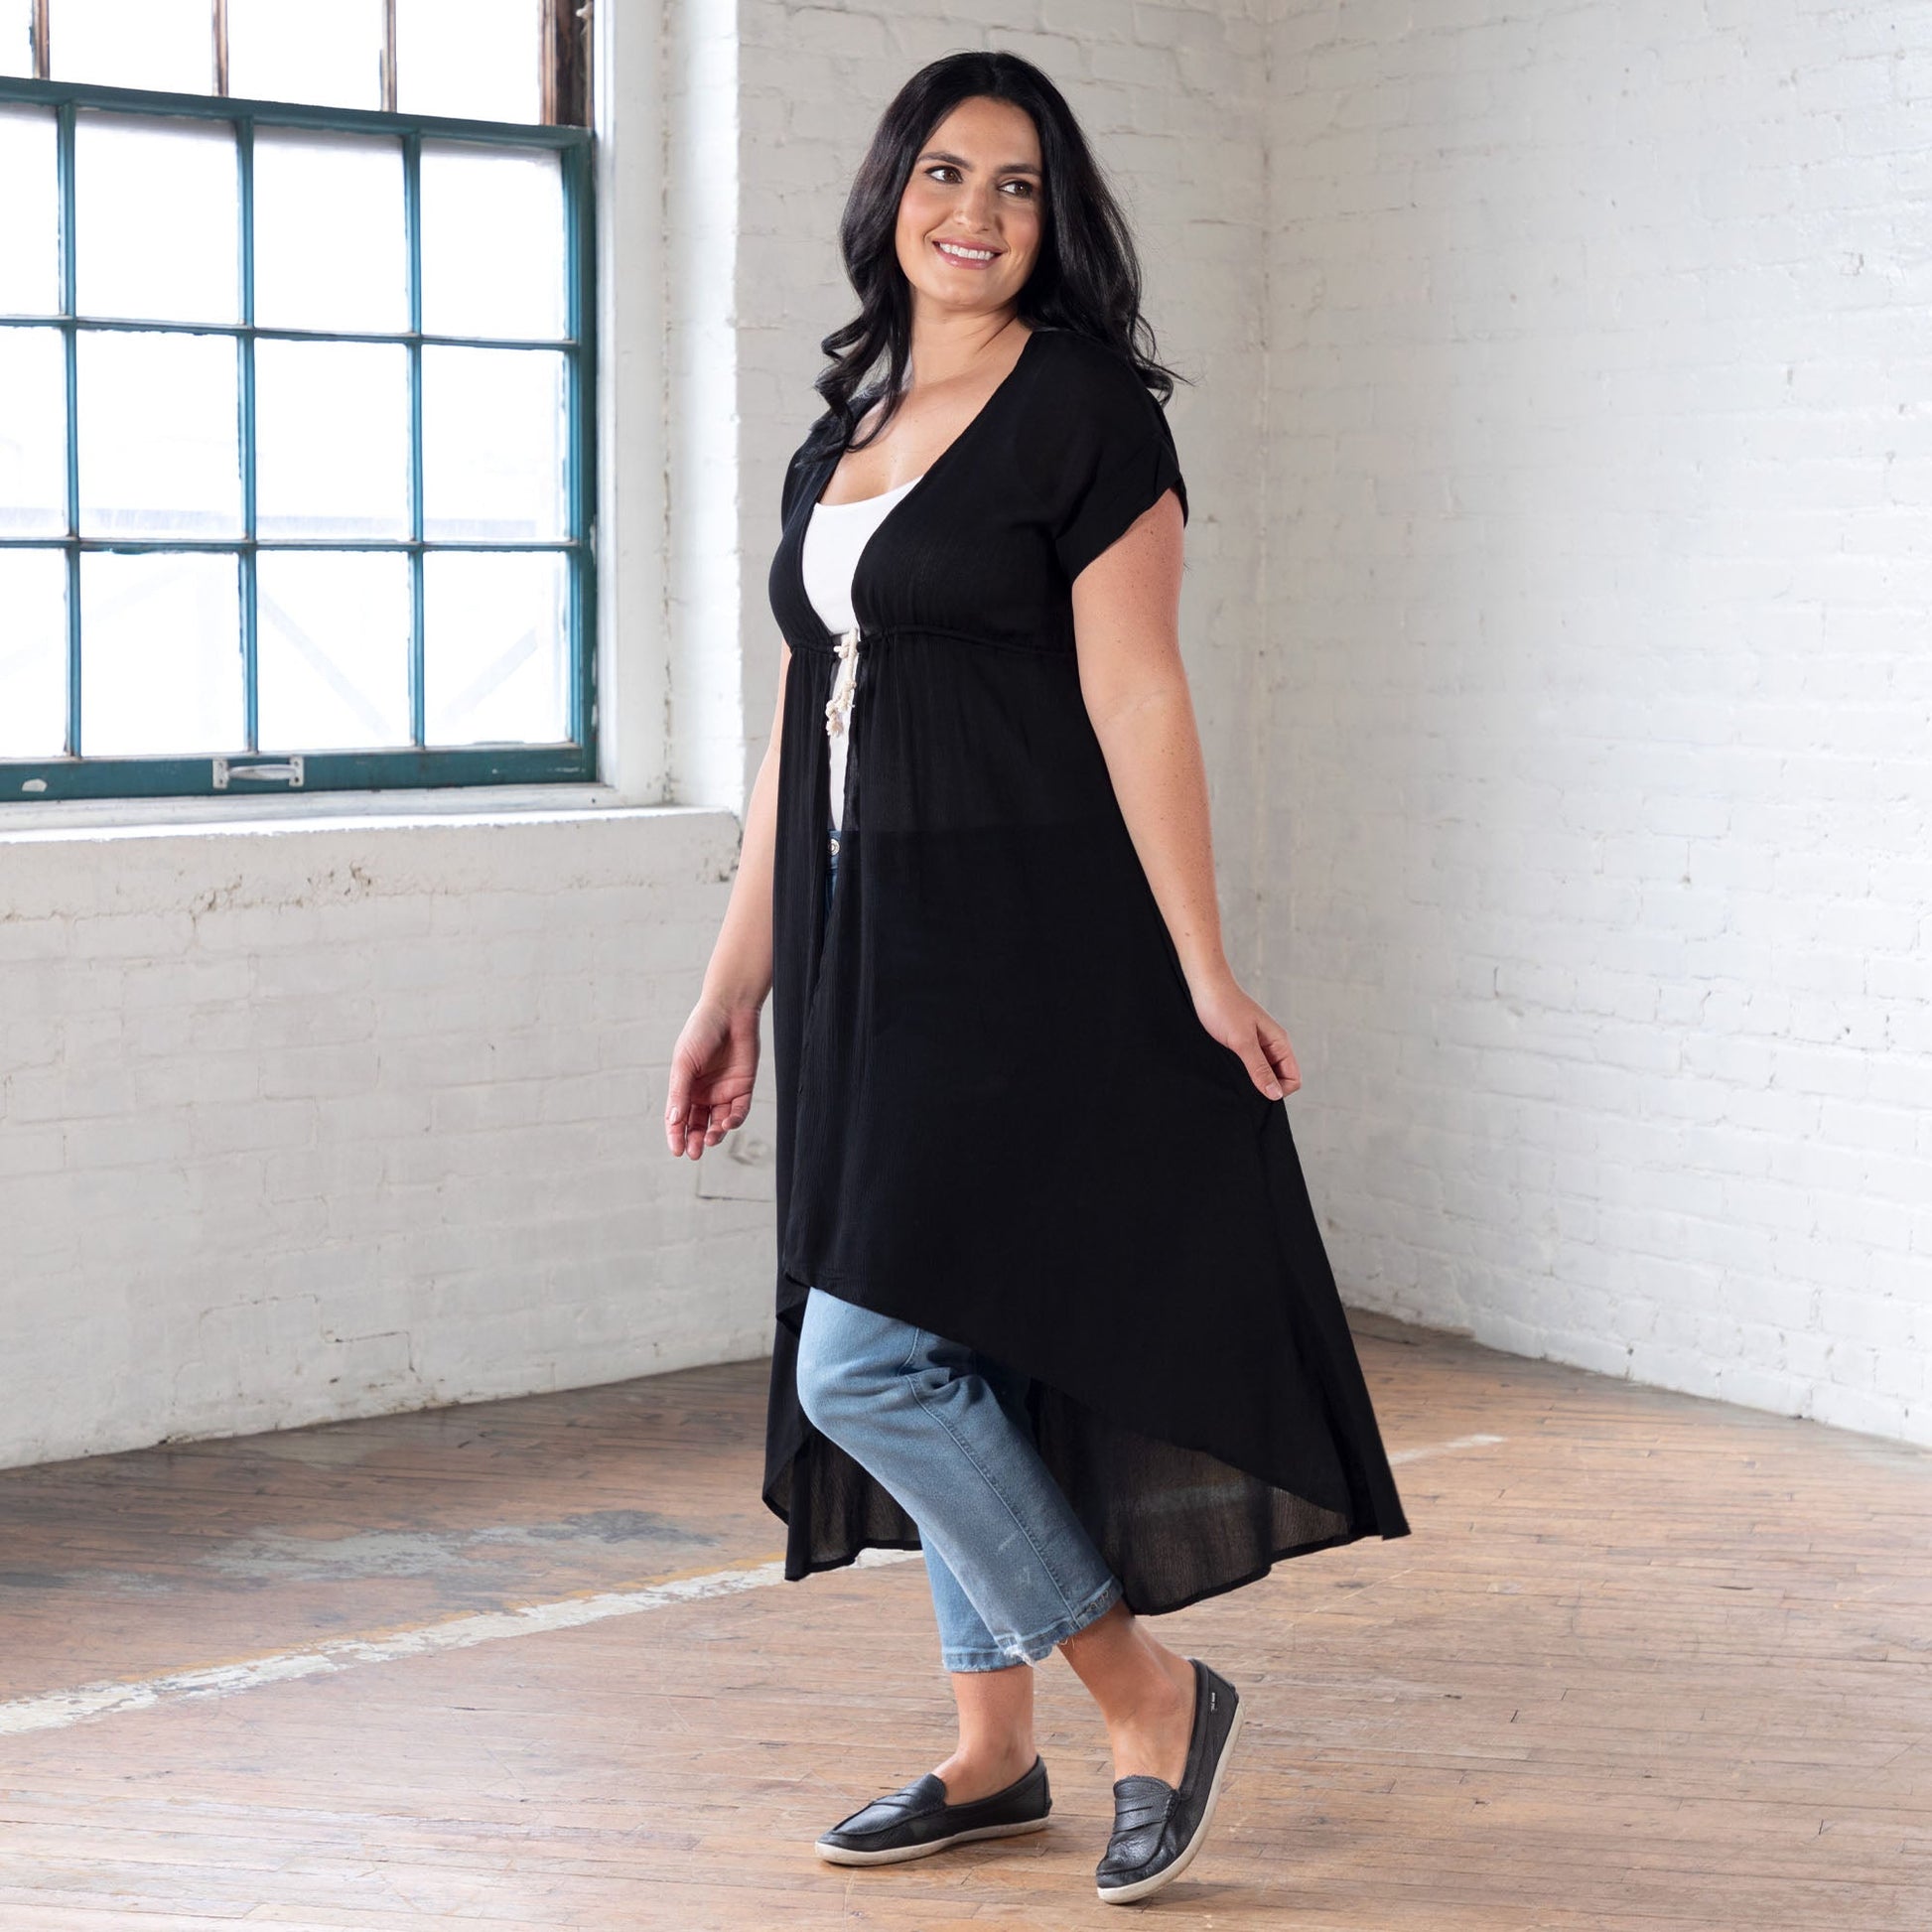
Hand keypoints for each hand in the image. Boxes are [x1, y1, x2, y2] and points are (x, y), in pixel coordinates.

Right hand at [665, 998, 760, 1158]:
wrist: (730, 1010)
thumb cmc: (701, 1031)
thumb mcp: (684, 1062)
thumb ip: (680, 1091)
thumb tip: (674, 1120)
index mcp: (684, 1086)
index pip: (678, 1117)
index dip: (676, 1134)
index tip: (677, 1150)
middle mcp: (703, 1092)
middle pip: (698, 1124)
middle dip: (695, 1140)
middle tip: (694, 1152)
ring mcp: (723, 1091)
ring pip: (718, 1122)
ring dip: (715, 1133)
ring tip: (711, 1139)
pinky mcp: (743, 1087)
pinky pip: (739, 1111)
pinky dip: (733, 1120)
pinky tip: (727, 1123)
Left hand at [1188, 973, 1301, 1101]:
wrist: (1206, 987)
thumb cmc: (1224, 1007)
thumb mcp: (1242, 1042)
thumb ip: (1259, 1068)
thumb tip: (1275, 1094)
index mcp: (1279, 1042)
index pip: (1293, 1077)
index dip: (1279, 1090)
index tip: (1258, 1090)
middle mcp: (1272, 1045)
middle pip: (1280, 1078)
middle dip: (1266, 1087)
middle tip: (1244, 1084)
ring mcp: (1257, 1045)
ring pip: (1264, 1072)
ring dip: (1254, 1080)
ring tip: (1235, 1075)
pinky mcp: (1242, 1044)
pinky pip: (1250, 1065)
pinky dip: (1244, 1072)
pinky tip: (1230, 1070)